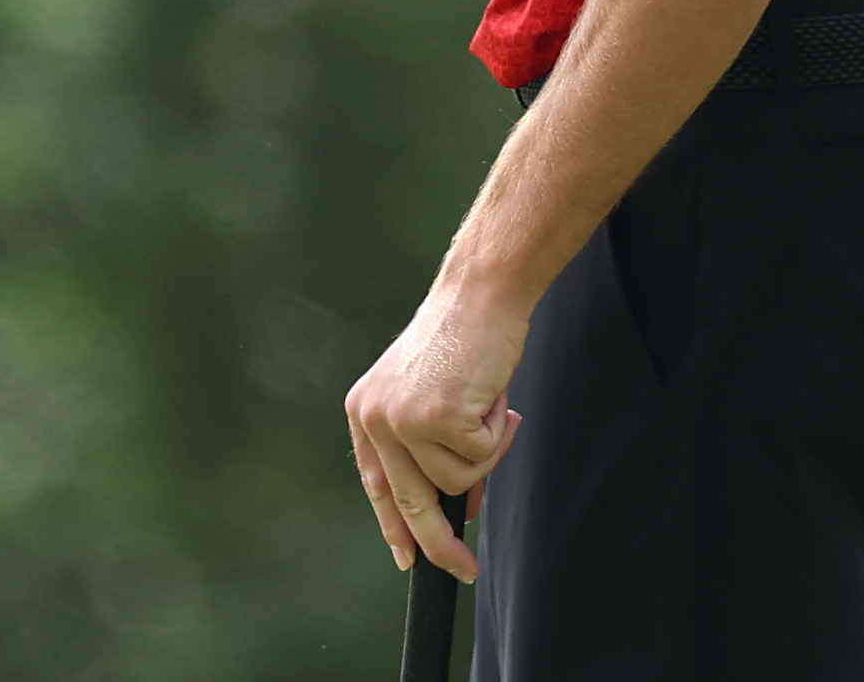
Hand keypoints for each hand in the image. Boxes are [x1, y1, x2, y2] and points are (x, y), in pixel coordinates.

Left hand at [342, 286, 526, 583]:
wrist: (481, 293)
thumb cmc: (466, 342)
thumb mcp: (439, 400)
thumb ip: (438, 451)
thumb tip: (459, 509)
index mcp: (364, 411)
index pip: (377, 485)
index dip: (394, 527)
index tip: (409, 560)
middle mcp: (374, 417)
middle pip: (410, 504)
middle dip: (440, 544)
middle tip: (465, 570)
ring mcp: (402, 418)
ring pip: (457, 479)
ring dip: (487, 452)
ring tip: (490, 406)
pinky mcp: (435, 416)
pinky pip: (482, 456)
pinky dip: (500, 431)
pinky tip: (495, 395)